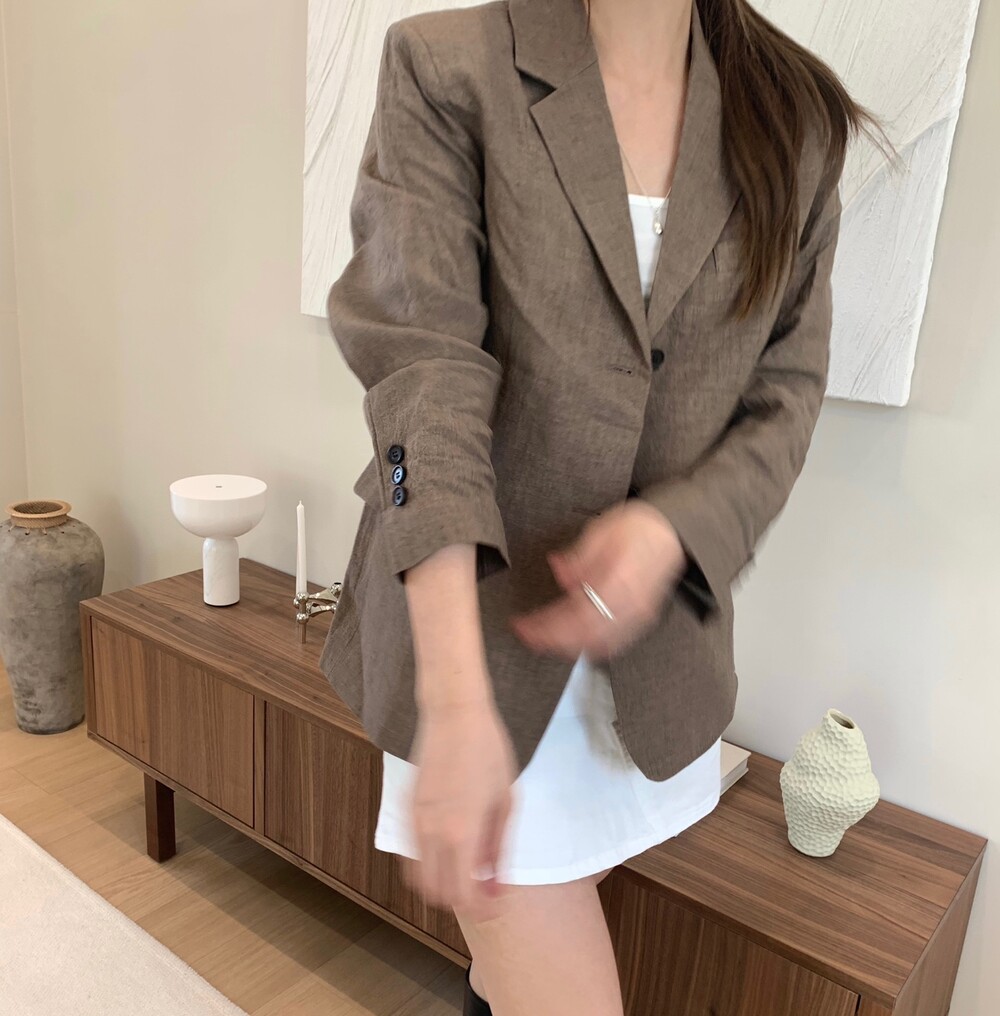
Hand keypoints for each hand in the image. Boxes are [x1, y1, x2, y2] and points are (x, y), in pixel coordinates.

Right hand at [402, 690, 516, 921]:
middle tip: (485, 890)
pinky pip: (411, 853)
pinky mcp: (407, 809)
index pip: (463, 895)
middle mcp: (431, 833)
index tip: (497, 903)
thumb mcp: (506, 800)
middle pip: (437, 895)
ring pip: (418, 878)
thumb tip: (497, 884)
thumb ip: (499, 847)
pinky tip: (451, 851)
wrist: (454, 714)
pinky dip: (428, 865)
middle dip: (462, 901)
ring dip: (441, 886)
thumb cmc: (488, 751)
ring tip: (468, 873)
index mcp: (461, 832)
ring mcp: (414, 821)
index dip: (482, 909)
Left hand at [509, 500, 686, 660]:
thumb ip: (579, 557)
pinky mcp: (643, 619)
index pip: (573, 612)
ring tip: (543, 640)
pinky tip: (573, 644)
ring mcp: (638, 615)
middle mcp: (629, 604)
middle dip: (550, 640)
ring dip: (567, 647)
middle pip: (583, 635)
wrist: (674, 531)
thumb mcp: (601, 529)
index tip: (522, 624)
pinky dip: (590, 648)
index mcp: (617, 579)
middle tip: (526, 635)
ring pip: (598, 645)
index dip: (545, 624)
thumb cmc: (638, 526)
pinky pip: (615, 644)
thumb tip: (558, 572)